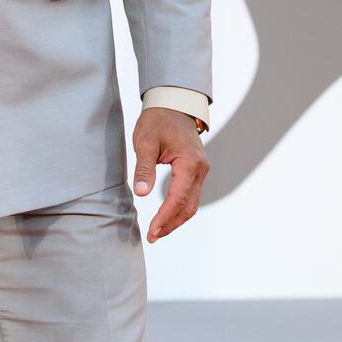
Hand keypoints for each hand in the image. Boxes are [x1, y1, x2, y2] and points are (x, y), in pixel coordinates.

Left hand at [132, 107, 209, 242]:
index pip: (178, 198)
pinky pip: (190, 195)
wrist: (173, 104)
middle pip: (188, 206)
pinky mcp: (196, 170)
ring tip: (158, 231)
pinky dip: (179, 208)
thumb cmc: (158, 120)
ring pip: (191, 204)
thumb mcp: (146, 142)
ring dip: (176, 219)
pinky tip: (166, 216)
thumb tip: (141, 193)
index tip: (152, 231)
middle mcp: (200, 169)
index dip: (165, 218)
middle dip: (171, 224)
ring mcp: (201, 170)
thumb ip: (144, 168)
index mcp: (190, 163)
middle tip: (153, 236)